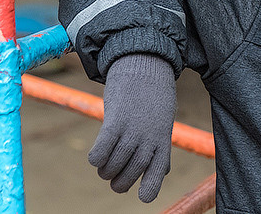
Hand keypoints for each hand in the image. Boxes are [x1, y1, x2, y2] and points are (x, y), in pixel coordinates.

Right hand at [89, 53, 176, 201]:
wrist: (145, 64)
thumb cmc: (154, 95)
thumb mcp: (163, 120)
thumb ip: (162, 146)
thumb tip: (164, 171)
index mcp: (163, 139)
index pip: (158, 173)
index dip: (149, 188)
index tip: (142, 196)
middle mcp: (149, 137)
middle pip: (131, 173)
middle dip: (119, 182)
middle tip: (112, 178)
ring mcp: (133, 129)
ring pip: (114, 165)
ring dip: (105, 170)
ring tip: (103, 166)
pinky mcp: (116, 120)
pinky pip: (101, 151)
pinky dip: (96, 158)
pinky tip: (96, 156)